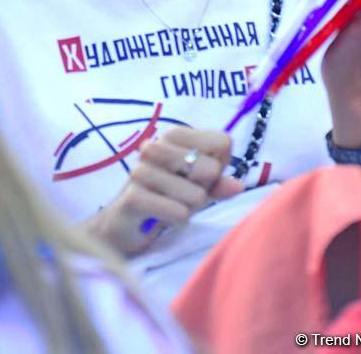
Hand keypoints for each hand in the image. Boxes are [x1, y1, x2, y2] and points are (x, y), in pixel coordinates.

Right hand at [86, 127, 242, 255]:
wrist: (123, 225)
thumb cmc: (164, 198)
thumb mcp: (196, 188)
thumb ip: (217, 184)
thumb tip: (237, 186)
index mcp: (173, 136)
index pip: (222, 142)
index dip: (220, 165)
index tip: (201, 176)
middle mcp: (155, 146)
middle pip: (211, 168)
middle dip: (204, 190)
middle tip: (183, 195)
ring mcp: (141, 171)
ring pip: (196, 195)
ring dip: (190, 209)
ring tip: (172, 207)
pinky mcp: (132, 197)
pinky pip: (179, 212)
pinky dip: (178, 221)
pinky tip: (165, 219)